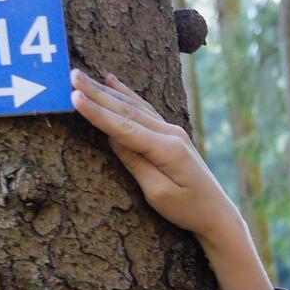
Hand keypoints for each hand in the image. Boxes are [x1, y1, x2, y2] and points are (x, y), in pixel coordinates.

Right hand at [71, 68, 234, 238]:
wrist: (218, 214)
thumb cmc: (188, 210)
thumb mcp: (159, 194)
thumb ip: (136, 163)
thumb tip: (113, 138)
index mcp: (167, 149)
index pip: (124, 127)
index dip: (97, 112)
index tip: (74, 96)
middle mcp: (170, 134)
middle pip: (127, 110)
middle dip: (97, 92)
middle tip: (71, 75)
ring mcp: (173, 131)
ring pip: (134, 106)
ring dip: (107, 90)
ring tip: (83, 75)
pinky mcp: (172, 135)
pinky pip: (144, 109)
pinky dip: (126, 95)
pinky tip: (113, 82)